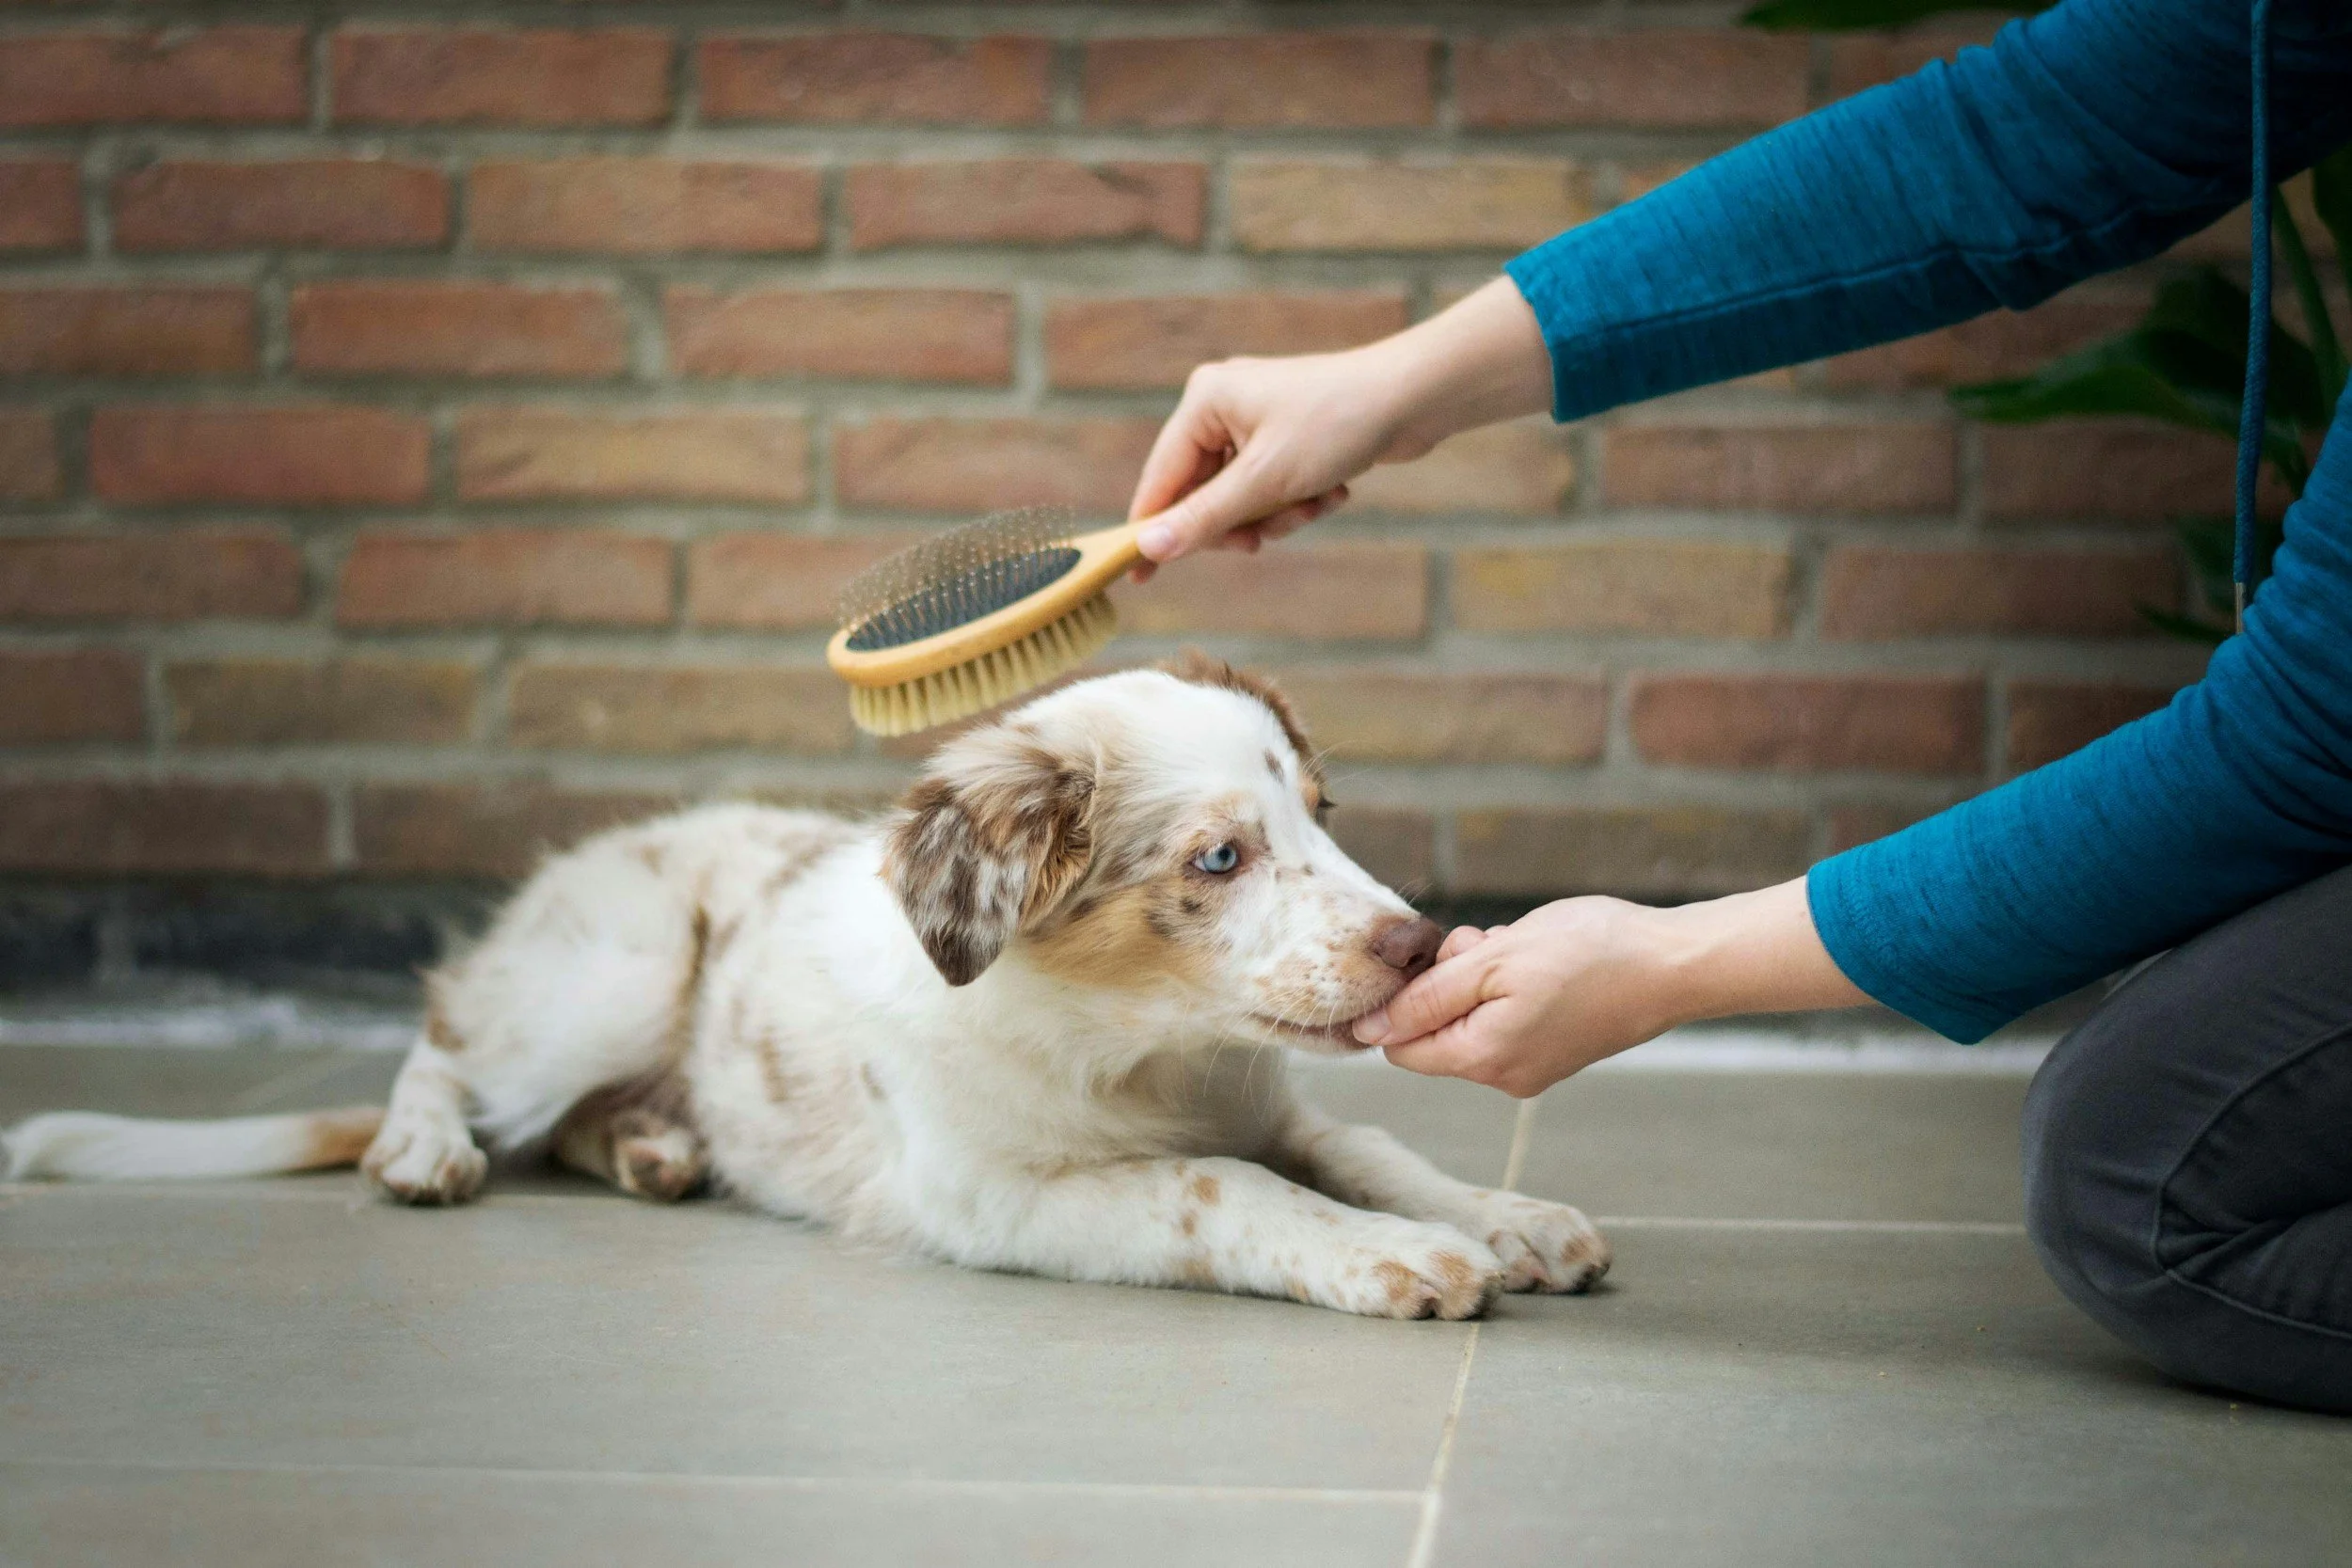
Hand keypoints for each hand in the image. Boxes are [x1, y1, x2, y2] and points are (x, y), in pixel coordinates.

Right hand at [1126, 277, 1551, 580]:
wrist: (1415, 398)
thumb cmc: (1337, 425)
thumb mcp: (1264, 481)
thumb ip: (1204, 519)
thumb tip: (1149, 549)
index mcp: (1204, 401)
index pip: (1161, 479)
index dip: (1152, 530)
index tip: (1137, 579)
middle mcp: (1223, 405)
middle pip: (1203, 495)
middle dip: (1243, 521)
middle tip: (1263, 539)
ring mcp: (1256, 421)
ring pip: (1243, 499)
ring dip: (1279, 515)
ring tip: (1316, 502)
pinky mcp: (1287, 437)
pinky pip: (1273, 489)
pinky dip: (1299, 501)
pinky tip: (1334, 490)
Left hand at [1351, 880, 1868, 1097]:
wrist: (1674, 963)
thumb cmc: (1588, 953)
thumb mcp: (1493, 960)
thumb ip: (1426, 997)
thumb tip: (1367, 1030)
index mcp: (1482, 1059)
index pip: (1400, 1047)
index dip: (1402, 997)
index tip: (1438, 957)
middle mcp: (1503, 1076)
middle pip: (1435, 1029)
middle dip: (1447, 979)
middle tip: (1486, 944)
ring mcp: (1531, 1067)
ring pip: (1469, 1017)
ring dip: (1479, 975)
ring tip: (1518, 946)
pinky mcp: (1554, 1051)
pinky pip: (1504, 1018)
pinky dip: (1508, 984)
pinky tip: (1538, 958)